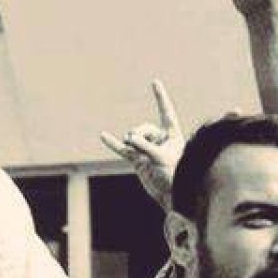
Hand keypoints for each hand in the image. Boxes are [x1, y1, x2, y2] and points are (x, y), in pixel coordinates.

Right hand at [101, 81, 184, 210]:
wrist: (170, 195)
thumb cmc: (174, 176)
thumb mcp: (161, 158)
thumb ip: (145, 146)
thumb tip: (128, 138)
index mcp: (172, 135)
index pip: (165, 111)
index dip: (160, 97)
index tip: (154, 82)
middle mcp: (160, 140)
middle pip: (143, 128)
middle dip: (138, 135)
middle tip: (135, 143)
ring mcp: (147, 149)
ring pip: (133, 138)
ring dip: (131, 143)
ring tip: (134, 151)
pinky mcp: (137, 159)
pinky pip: (122, 149)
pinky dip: (113, 144)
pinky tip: (103, 136)